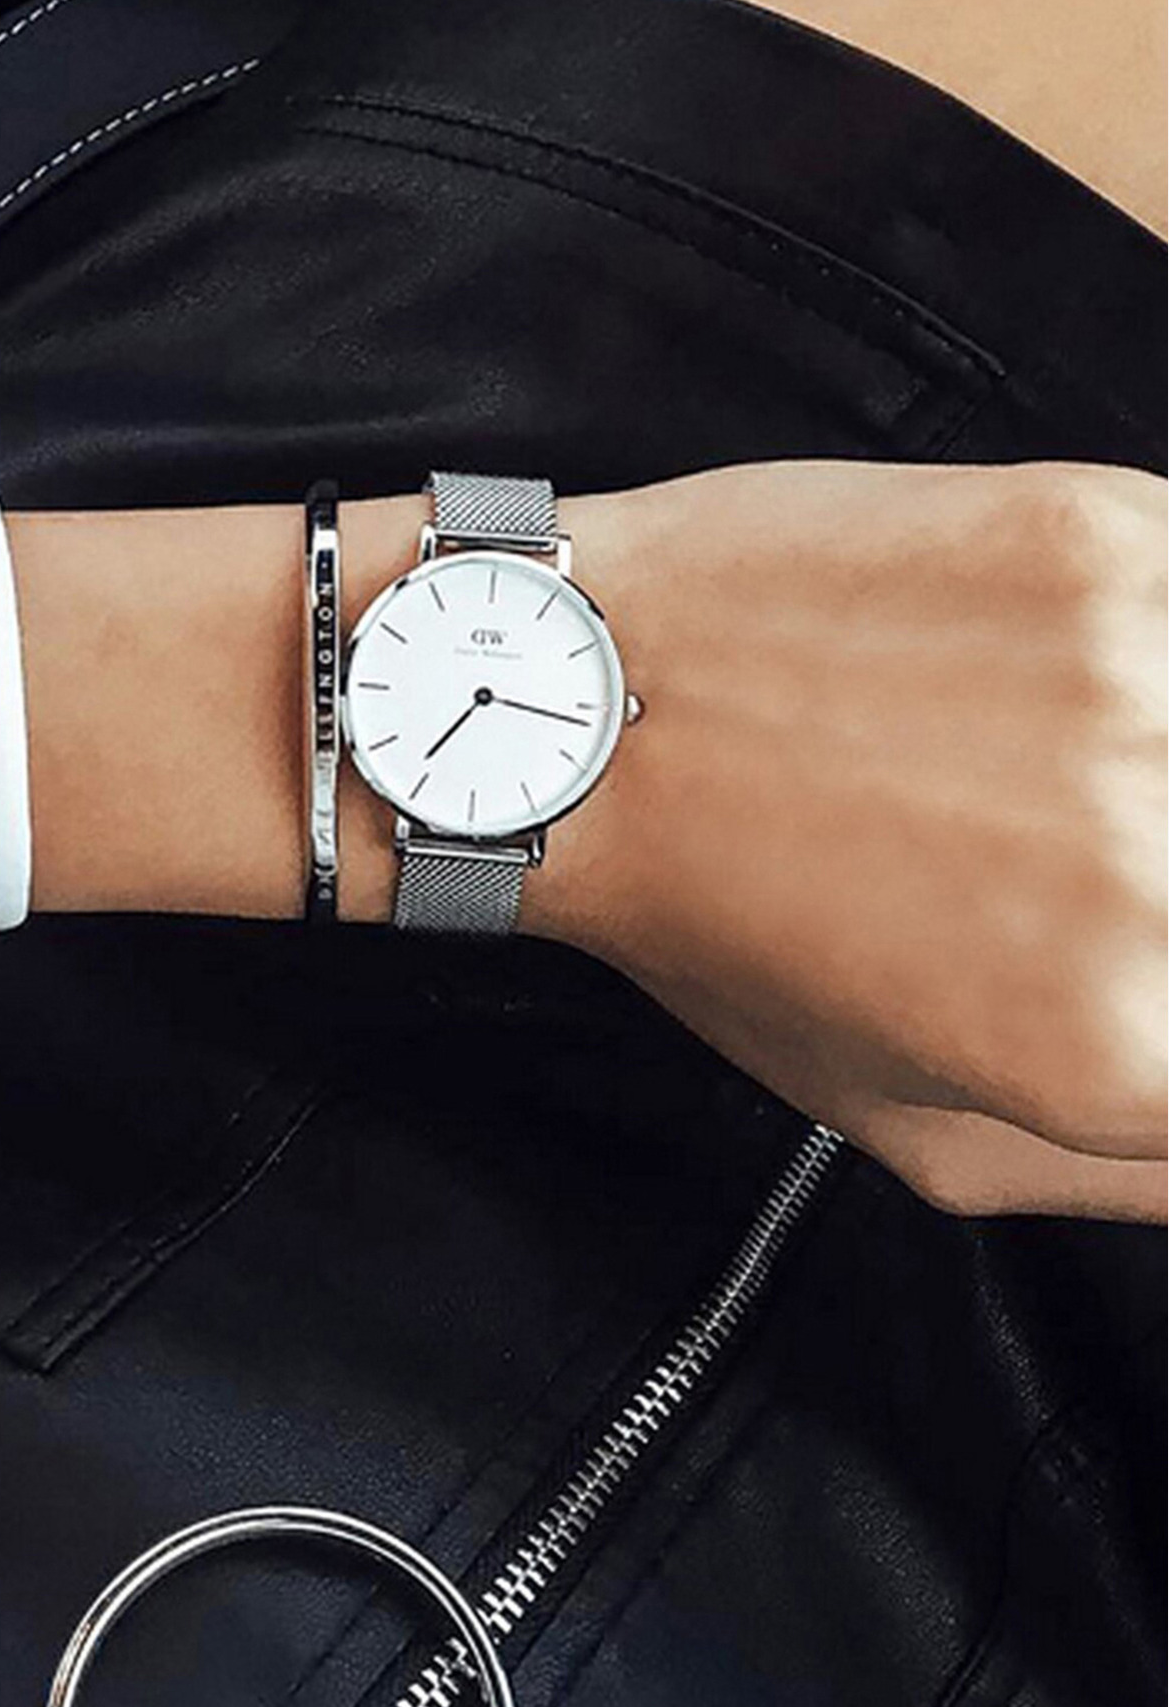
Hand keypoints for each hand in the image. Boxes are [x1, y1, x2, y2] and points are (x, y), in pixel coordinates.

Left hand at [539, 460, 1166, 1221]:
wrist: (595, 713)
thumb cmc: (736, 929)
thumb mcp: (932, 1137)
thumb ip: (1149, 1171)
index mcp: (1121, 1052)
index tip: (1154, 950)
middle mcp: (1158, 874)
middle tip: (1110, 862)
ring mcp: (1145, 682)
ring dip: (1167, 760)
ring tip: (1091, 780)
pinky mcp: (1106, 535)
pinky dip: (1167, 645)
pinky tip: (1110, 681)